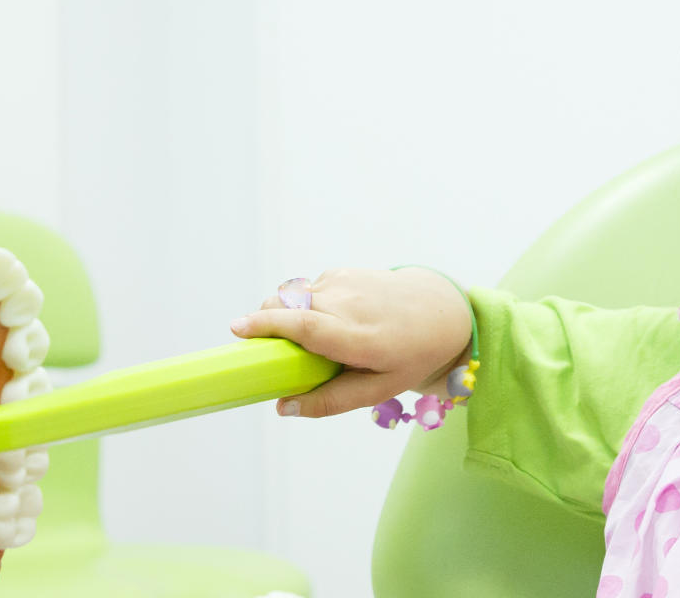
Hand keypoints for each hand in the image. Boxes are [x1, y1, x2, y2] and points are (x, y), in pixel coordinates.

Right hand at [231, 267, 471, 417]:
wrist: (442, 311)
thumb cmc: (409, 356)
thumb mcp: (378, 390)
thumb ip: (331, 401)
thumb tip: (283, 406)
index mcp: (357, 337)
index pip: (303, 325)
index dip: (267, 325)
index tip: (237, 329)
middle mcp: (348, 304)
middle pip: (286, 306)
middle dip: (264, 322)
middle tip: (263, 348)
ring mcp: (345, 282)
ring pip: (291, 295)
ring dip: (284, 315)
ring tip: (307, 339)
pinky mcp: (342, 272)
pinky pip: (307, 289)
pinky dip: (305, 305)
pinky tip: (328, 320)